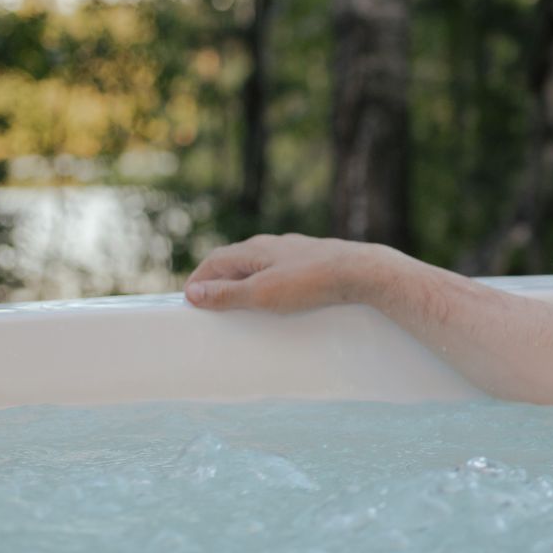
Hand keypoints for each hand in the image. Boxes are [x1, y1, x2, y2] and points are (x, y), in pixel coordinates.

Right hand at [184, 233, 390, 313]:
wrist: (363, 272)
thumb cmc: (312, 282)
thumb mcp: (263, 293)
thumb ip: (228, 293)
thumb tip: (193, 292)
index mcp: (255, 249)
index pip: (215, 261)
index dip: (199, 280)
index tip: (190, 302)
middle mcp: (273, 245)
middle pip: (236, 261)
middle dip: (220, 282)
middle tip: (212, 306)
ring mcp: (295, 252)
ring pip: (261, 265)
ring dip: (246, 283)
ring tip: (242, 306)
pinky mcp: (316, 261)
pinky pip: (282, 272)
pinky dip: (270, 285)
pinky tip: (279, 299)